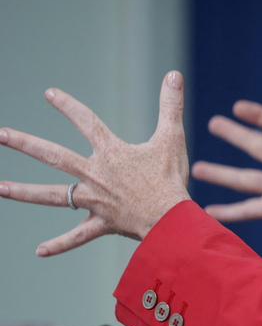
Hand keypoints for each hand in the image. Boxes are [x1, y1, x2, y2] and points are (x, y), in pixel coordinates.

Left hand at [0, 71, 191, 255]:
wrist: (172, 220)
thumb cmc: (172, 179)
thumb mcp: (172, 138)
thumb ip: (171, 106)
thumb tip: (174, 74)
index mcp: (112, 153)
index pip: (86, 122)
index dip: (68, 106)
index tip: (49, 94)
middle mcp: (95, 175)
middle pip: (53, 156)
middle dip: (24, 144)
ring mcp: (95, 201)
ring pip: (52, 196)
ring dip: (23, 192)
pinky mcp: (101, 224)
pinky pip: (77, 236)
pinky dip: (59, 244)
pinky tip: (39, 251)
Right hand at [190, 95, 261, 264]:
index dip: (259, 116)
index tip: (238, 107)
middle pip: (255, 146)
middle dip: (234, 134)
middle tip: (213, 123)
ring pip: (244, 177)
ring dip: (220, 174)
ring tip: (195, 168)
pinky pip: (247, 208)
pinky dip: (228, 211)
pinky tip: (207, 210)